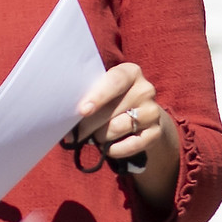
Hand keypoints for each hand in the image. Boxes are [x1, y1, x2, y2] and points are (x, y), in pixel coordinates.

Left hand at [70, 62, 181, 211]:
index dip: (98, 96)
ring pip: (117, 128)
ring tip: (94, 135)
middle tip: (75, 133)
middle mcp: (145, 89)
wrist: (139, 115)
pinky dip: (115, 149)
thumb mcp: (102, 90)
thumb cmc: (110, 99)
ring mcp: (153, 111)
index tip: (82, 110)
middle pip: (111, 110)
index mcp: (130, 72)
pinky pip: (131, 145)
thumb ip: (89, 95)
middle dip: (88, 124)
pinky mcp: (156, 132)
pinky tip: (107, 148)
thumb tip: (65, 113)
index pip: (115, 81)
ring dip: (100, 136)